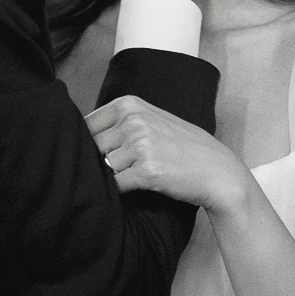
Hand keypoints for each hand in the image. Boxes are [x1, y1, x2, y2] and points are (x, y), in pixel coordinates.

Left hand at [86, 95, 250, 212]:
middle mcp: (133, 120)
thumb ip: (119, 122)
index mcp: (129, 104)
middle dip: (99, 162)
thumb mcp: (151, 120)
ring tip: (137, 176)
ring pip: (103, 167)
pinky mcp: (146, 171)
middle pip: (92, 147)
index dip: (89, 144)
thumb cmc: (183, 148)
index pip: (87, 124)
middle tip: (123, 169)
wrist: (217, 171)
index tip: (101, 153)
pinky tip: (139, 187)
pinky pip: (116, 185)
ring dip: (114, 176)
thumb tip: (77, 135)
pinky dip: (121, 191)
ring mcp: (140, 144)